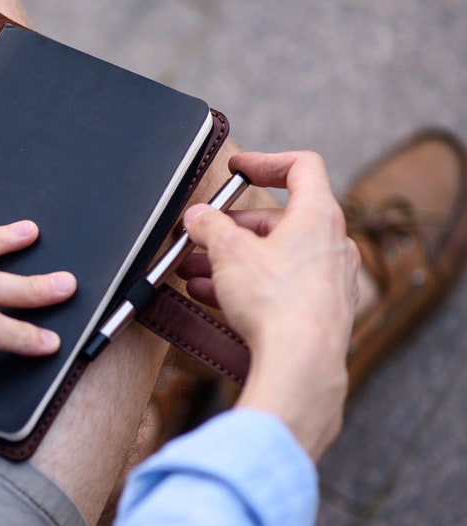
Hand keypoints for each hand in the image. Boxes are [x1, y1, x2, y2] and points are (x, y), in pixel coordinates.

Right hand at [181, 152, 359, 459]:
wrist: (302, 363)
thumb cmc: (276, 301)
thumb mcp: (228, 250)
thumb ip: (208, 225)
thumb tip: (197, 216)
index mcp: (318, 216)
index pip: (301, 167)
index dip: (265, 162)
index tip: (238, 169)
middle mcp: (332, 244)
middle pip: (277, 220)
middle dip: (231, 227)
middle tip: (199, 235)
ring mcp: (329, 280)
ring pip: (273, 257)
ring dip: (231, 260)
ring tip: (193, 271)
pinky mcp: (320, 311)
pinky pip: (278, 287)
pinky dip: (245, 285)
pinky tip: (210, 296)